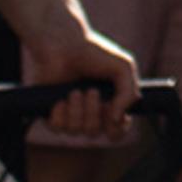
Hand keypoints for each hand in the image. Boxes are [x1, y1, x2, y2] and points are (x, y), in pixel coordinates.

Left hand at [17, 19, 135, 147]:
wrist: (64, 48)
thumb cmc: (95, 54)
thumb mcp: (122, 68)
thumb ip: (128, 93)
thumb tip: (119, 119)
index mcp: (111, 103)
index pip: (117, 131)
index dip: (117, 129)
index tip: (116, 117)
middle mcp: (92, 113)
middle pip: (95, 133)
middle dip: (94, 112)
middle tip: (91, 91)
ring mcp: (72, 116)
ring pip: (76, 131)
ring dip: (77, 110)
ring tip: (75, 90)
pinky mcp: (53, 116)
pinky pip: (58, 128)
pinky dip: (61, 113)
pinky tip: (61, 98)